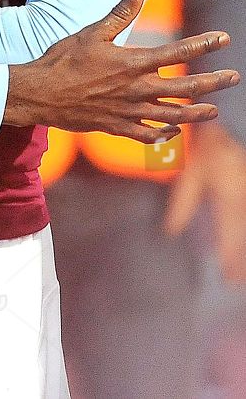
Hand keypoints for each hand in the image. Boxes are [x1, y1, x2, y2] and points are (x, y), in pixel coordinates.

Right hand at [5, 0, 238, 140]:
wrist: (39, 94)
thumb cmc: (63, 60)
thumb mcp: (91, 32)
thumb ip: (120, 12)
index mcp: (132, 63)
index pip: (178, 52)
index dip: (204, 44)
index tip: (224, 39)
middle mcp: (137, 89)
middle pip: (186, 88)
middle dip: (213, 82)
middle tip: (232, 77)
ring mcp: (129, 111)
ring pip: (174, 116)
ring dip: (197, 113)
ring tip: (213, 111)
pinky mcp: (117, 127)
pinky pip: (148, 135)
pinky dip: (163, 134)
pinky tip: (172, 132)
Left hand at [163, 121, 245, 281]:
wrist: (231, 127)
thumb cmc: (208, 147)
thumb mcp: (192, 173)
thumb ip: (183, 203)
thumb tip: (170, 231)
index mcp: (231, 194)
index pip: (232, 232)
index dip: (230, 255)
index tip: (227, 276)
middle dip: (242, 260)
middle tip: (235, 282)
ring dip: (244, 250)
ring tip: (239, 273)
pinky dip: (243, 235)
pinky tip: (240, 247)